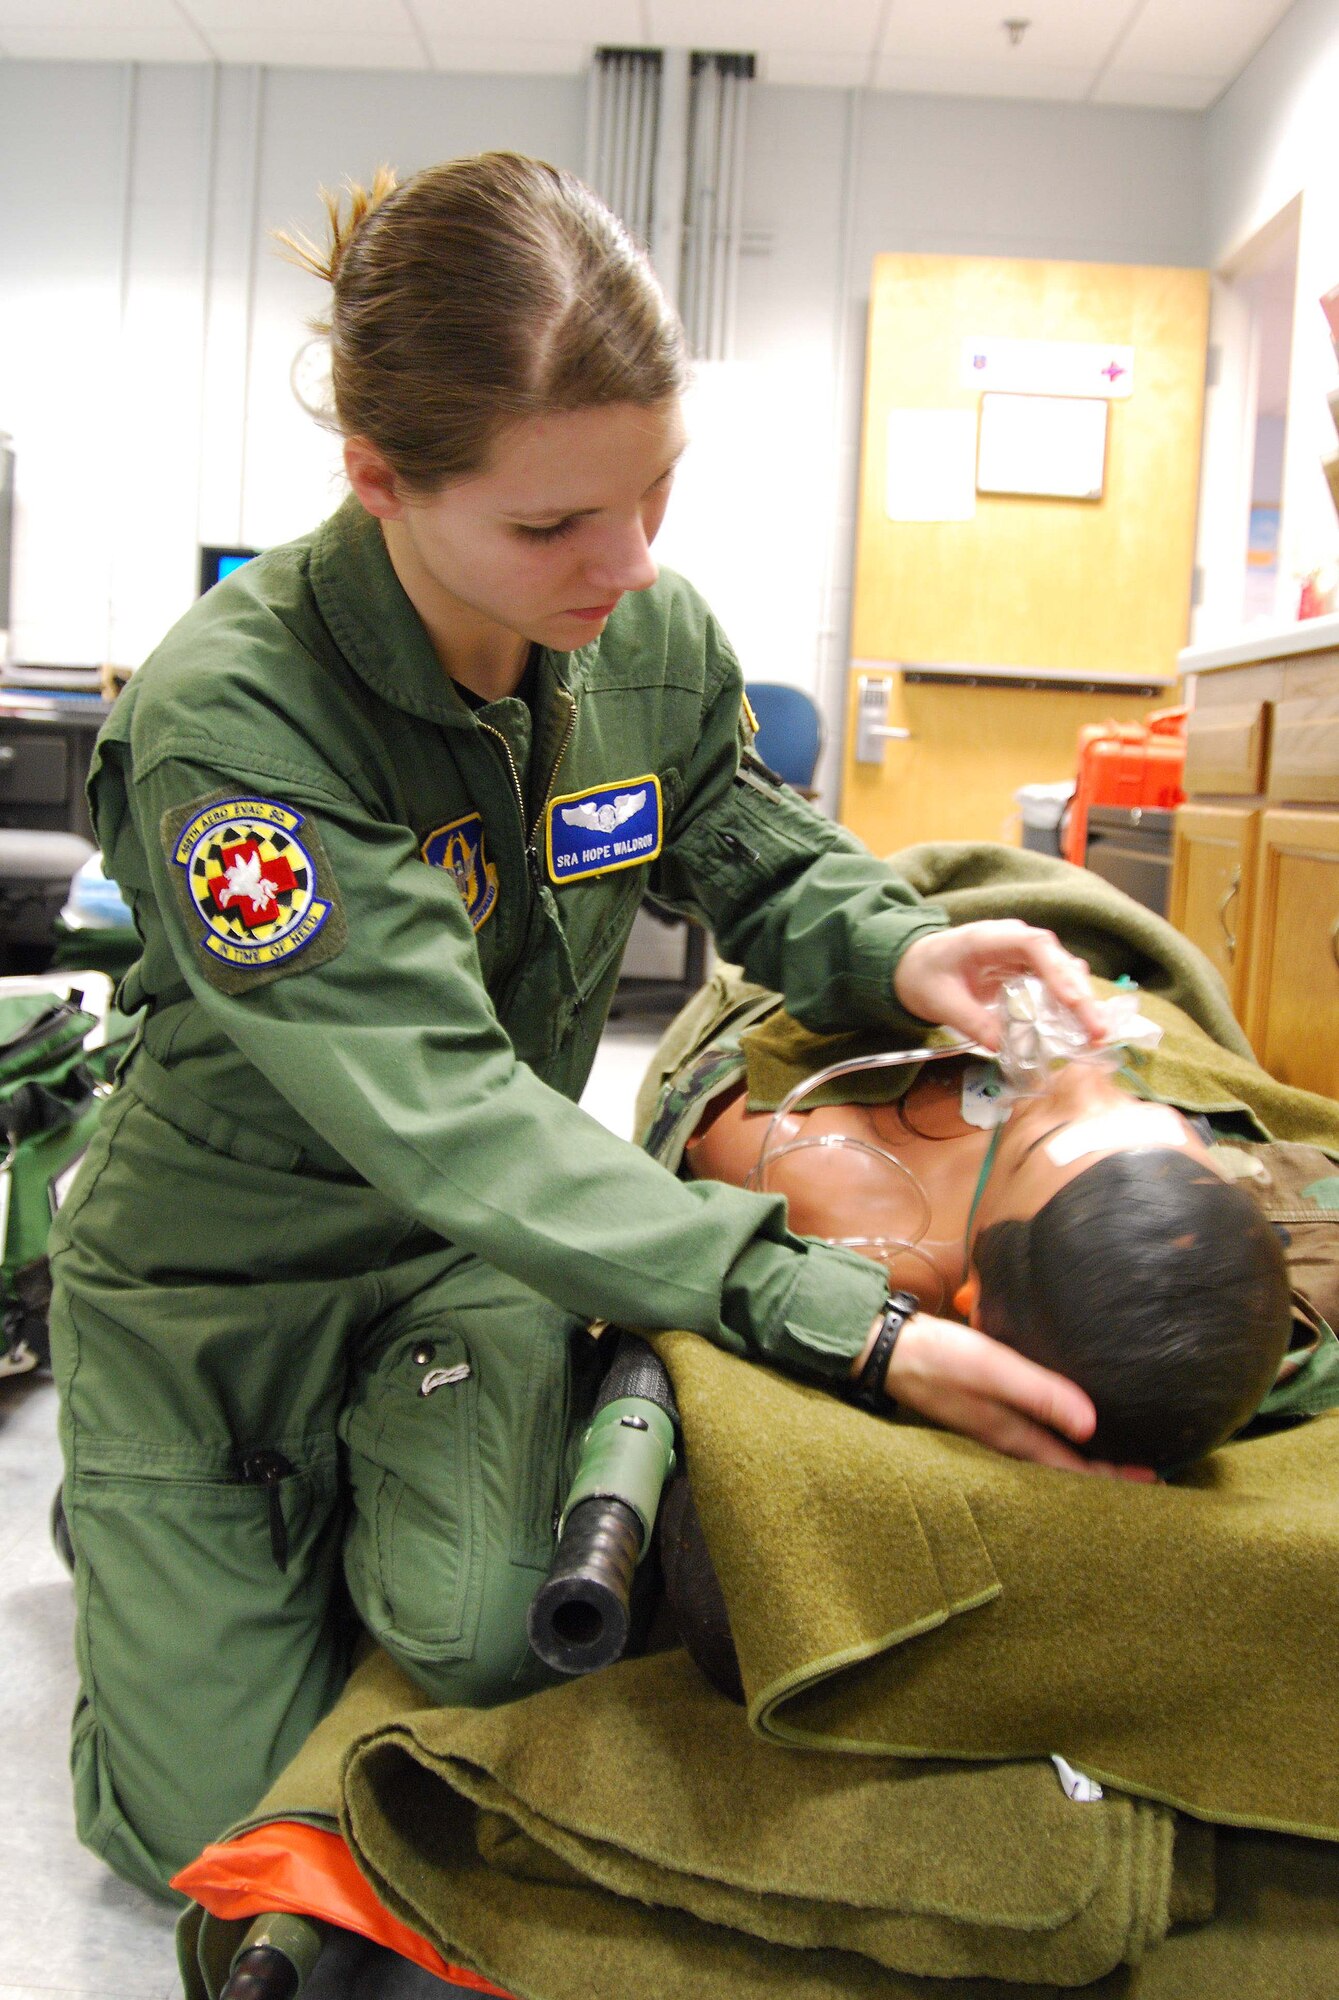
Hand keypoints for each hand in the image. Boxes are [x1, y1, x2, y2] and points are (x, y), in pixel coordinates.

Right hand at [857, 1311, 1155, 1479]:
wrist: (886, 1349)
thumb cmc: (939, 1358)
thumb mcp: (993, 1371)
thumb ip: (1040, 1394)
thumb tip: (1090, 1423)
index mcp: (1013, 1436)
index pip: (1072, 1469)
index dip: (1112, 1477)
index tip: (1152, 1481)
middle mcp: (1007, 1438)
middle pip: (1064, 1466)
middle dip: (1103, 1473)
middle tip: (1144, 1474)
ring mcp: (993, 1425)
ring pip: (1048, 1451)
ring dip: (1081, 1456)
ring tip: (1113, 1453)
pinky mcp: (984, 1407)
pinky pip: (1031, 1431)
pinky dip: (1056, 1434)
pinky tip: (1062, 1421)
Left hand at [893, 921, 1105, 1048]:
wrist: (913, 966)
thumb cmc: (924, 976)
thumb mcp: (940, 1002)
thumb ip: (971, 1021)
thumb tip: (1002, 1048)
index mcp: (989, 938)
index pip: (1033, 945)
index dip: (1057, 971)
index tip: (1073, 1001)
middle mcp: (1014, 941)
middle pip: (1057, 961)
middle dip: (1081, 995)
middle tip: (1098, 1031)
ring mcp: (1024, 956)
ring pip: (1064, 973)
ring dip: (1083, 1003)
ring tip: (1099, 1035)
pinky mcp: (1028, 972)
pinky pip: (1056, 986)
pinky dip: (1071, 1008)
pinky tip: (1084, 1031)